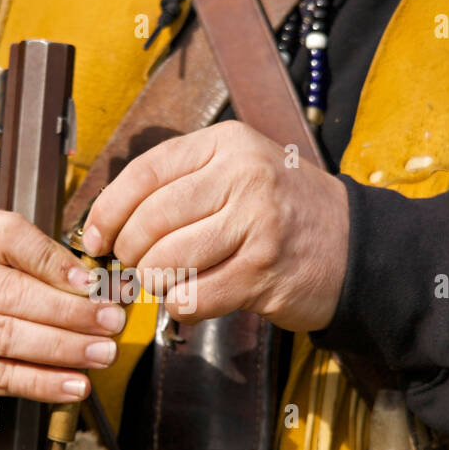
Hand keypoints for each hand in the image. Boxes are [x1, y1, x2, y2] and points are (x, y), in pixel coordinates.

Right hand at [0, 210, 126, 410]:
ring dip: (63, 348)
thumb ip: (34, 262)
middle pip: (9, 292)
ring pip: (5, 336)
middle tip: (112, 322)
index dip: (53, 260)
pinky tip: (74, 384)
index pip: (6, 236)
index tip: (94, 283)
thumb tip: (100, 287)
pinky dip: (42, 383)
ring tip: (102, 353)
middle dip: (69, 310)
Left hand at [80, 120, 349, 330]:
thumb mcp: (237, 172)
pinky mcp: (264, 271)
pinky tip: (190, 300)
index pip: (145, 173)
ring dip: (156, 283)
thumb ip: (182, 184)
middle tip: (138, 267)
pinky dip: (181, 305)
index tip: (96, 238)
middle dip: (132, 253)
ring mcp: (257, 224)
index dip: (109, 210)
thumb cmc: (281, 211)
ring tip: (167, 283)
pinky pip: (195, 296)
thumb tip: (110, 220)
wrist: (352, 244)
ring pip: (169, 261)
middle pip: (152, 221)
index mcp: (227, 145)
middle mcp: (243, 176)